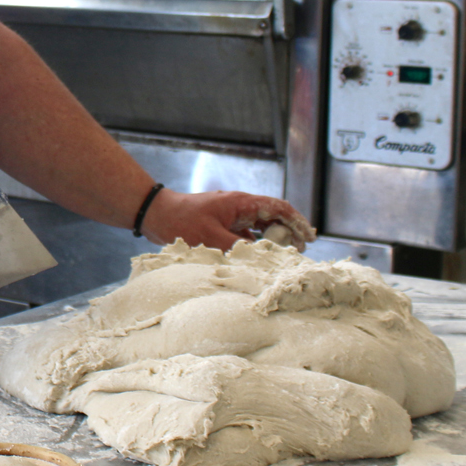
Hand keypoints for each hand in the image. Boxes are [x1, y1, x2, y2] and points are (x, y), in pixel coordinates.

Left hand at [140, 190, 314, 251]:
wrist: (156, 215)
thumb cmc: (182, 222)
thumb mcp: (212, 238)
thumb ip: (238, 249)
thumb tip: (260, 260)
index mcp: (242, 204)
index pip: (279, 208)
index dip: (297, 221)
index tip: (309, 237)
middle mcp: (240, 208)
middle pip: (273, 218)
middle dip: (288, 234)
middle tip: (298, 254)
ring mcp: (231, 217)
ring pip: (260, 229)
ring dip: (271, 242)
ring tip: (282, 259)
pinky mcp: (222, 226)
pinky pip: (245, 236)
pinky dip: (254, 247)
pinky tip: (256, 261)